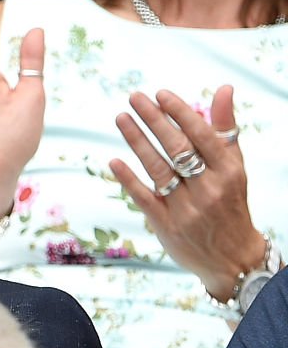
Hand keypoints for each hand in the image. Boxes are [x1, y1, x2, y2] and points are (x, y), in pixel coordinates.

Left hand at [110, 85, 265, 301]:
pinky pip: (145, 198)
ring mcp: (186, 208)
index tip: (159, 94)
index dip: (179, 113)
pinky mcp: (167, 225)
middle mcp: (208, 188)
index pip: (201, 135)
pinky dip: (128, 179)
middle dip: (154, 120)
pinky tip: (113, 162)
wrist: (233, 258)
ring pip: (158, 169)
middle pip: (177, 148)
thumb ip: (224, 129)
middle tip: (134, 97)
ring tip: (121, 118)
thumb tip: (224, 89)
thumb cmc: (230, 202)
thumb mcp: (234, 167)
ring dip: (137, 142)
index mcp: (228, 170)